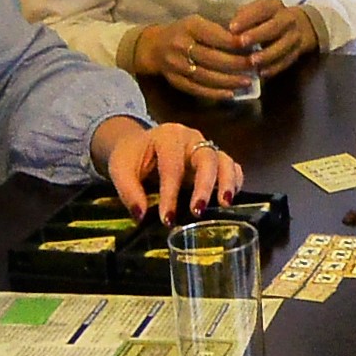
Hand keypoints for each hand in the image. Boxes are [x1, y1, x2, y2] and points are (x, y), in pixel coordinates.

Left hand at [96, 119, 240, 223]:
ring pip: (224, 161)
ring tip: (224, 205)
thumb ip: (129, 191)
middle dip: (204, 186)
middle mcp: (191, 139)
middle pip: (207, 158)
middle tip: (198, 211)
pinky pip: (232, 168)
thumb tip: (140, 216)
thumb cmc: (132, 156)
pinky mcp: (214, 160)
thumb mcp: (121, 169)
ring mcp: (206, 148)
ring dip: (227, 183)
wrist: (139, 145)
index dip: (171, 194)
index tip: (167, 219)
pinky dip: (234, 183)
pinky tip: (227, 201)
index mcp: (167, 136)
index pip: (172, 166)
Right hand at [136, 15, 257, 100]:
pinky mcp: (175, 81)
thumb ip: (218, 31)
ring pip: (206, 76)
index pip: (215, 36)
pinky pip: (198, 89)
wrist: (154, 47)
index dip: (234, 43)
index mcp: (190, 27)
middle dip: (236, 64)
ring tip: (247, 82)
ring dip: (229, 81)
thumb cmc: (183, 33)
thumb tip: (246, 42)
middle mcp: (181, 45)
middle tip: (254, 67)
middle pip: (212, 58)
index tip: (252, 47)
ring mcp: (176, 65)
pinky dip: (215, 93)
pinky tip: (231, 94)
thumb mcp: (197, 23)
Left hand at [228, 0, 319, 77]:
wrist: (299, 25)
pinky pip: (287, 61)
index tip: (231, 28)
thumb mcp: (257, 11)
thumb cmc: (267, 19)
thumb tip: (228, 30)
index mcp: (274, 6)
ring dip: (267, 55)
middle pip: (274, 27)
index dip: (247, 18)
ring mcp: (294, 36)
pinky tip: (262, 72)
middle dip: (257, 35)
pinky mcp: (297, 52)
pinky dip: (274, 68)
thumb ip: (243, 18)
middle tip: (242, 42)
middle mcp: (287, 19)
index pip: (261, 9)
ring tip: (252, 61)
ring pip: (282, 46)